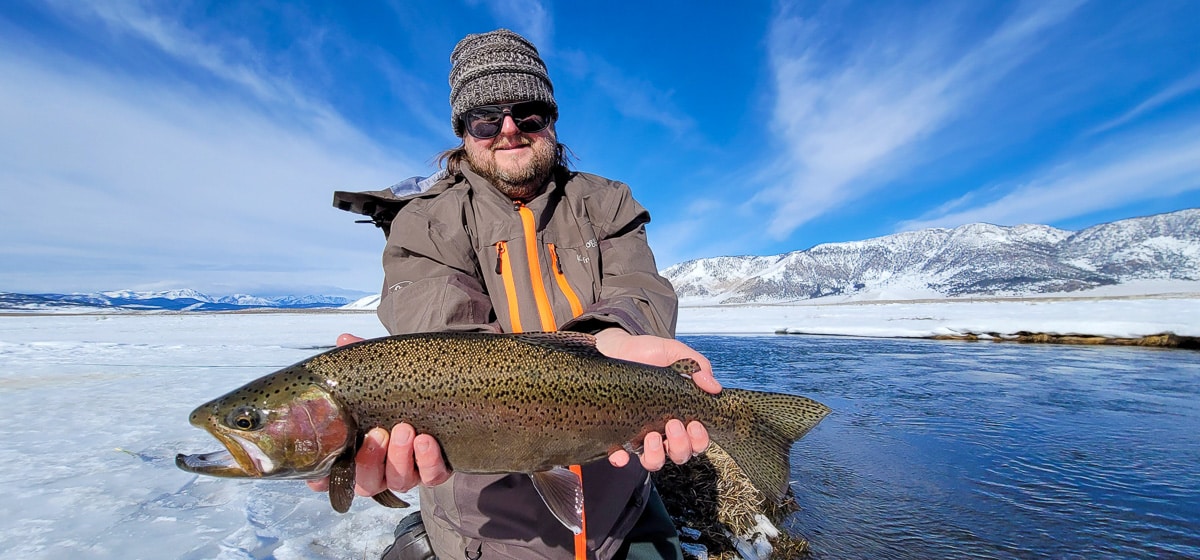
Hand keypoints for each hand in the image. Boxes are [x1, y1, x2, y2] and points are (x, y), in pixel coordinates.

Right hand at [306, 334, 451, 496]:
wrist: (443, 388)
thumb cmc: (400, 389)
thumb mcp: (380, 375)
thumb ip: (361, 362)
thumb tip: (343, 339)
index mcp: (358, 451)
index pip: (333, 476)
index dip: (321, 481)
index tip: (318, 474)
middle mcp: (381, 468)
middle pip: (366, 482)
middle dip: (370, 460)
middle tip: (378, 433)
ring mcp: (409, 472)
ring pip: (398, 481)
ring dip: (399, 458)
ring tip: (405, 429)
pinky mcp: (436, 470)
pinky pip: (432, 476)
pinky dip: (428, 462)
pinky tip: (426, 441)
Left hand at [593, 328, 719, 470]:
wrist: (614, 348)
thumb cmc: (648, 353)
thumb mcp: (675, 354)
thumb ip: (697, 367)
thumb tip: (714, 387)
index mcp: (682, 415)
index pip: (698, 440)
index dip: (700, 439)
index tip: (695, 423)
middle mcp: (663, 430)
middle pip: (680, 454)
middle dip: (681, 445)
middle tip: (672, 424)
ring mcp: (640, 434)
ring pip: (654, 461)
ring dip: (657, 456)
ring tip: (651, 436)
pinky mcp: (617, 435)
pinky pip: (619, 456)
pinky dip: (621, 459)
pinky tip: (619, 454)